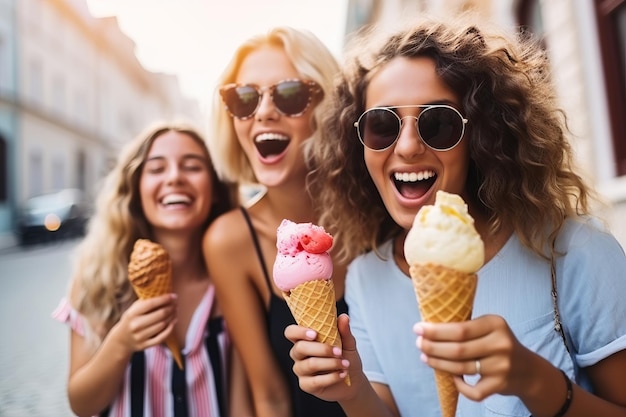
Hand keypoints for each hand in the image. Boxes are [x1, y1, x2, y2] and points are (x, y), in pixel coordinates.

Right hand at [110, 293, 177, 354]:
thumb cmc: (131, 319)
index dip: (165, 299)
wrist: (121, 340)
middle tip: (176, 304)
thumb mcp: (133, 309)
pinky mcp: (145, 345)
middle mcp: (135, 325)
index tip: (174, 296)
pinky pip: (162, 337)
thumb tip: (163, 292)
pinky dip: (170, 328)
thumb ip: (145, 301)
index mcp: (132, 313)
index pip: (151, 304)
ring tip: (175, 311)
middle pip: (160, 314)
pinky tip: (174, 321)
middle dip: (171, 307)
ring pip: (163, 325)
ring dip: (172, 316)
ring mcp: (140, 336)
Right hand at [285, 314, 358, 401]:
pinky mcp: (306, 385)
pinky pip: (315, 381)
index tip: (314, 334)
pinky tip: (342, 374)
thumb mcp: (347, 343)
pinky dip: (331, 377)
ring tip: (345, 364)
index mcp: (305, 339)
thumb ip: (344, 331)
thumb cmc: (345, 357)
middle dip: (321, 349)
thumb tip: (343, 317)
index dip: (299, 332)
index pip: (291, 332)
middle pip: (300, 348)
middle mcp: (298, 354)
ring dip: (330, 363)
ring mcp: (301, 370)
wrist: (353, 380)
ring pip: (309, 364)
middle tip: (338, 351)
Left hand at [414, 315, 539, 401]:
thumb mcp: (489, 328)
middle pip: (458, 349)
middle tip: (418, 344)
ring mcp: (501, 367)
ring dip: (438, 363)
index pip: (459, 329)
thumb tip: (429, 329)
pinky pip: (473, 391)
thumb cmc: (499, 345)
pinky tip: (451, 377)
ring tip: (425, 357)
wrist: (529, 370)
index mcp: (496, 324)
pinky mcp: (501, 385)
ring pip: (461, 369)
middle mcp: (501, 344)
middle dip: (433, 347)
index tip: (417, 329)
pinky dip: (459, 385)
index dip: (435, 331)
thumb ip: (467, 327)